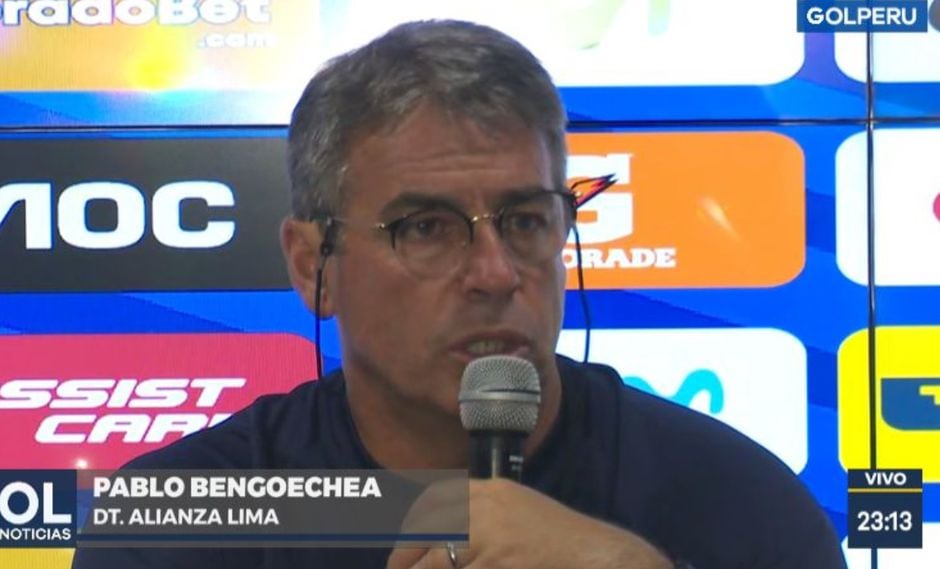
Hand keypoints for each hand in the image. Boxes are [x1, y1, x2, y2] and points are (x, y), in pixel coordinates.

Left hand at [387, 478, 671, 568]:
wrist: (596, 556)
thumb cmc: (559, 542)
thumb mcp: (518, 512)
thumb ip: (483, 516)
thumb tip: (443, 538)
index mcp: (490, 490)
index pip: (433, 498)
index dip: (411, 523)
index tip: (402, 545)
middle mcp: (485, 506)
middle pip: (425, 528)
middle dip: (404, 553)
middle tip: (398, 568)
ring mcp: (491, 535)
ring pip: (436, 560)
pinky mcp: (497, 561)